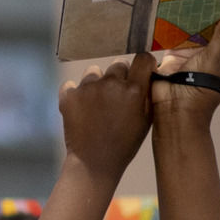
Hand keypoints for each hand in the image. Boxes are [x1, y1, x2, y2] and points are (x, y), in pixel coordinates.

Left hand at [59, 54, 154, 180]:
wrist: (94, 161)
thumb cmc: (125, 143)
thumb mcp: (146, 119)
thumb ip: (148, 93)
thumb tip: (150, 73)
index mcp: (134, 89)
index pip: (142, 58)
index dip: (143, 64)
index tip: (141, 71)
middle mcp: (110, 83)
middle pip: (118, 65)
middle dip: (120, 76)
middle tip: (118, 95)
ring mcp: (87, 87)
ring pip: (95, 72)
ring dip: (98, 83)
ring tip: (98, 103)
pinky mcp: (68, 94)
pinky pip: (73, 84)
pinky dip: (77, 93)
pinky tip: (82, 107)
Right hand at [153, 6, 219, 121]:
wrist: (172, 104)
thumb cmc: (201, 88)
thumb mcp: (216, 57)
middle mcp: (215, 52)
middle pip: (218, 27)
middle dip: (216, 11)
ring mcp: (195, 51)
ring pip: (198, 28)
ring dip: (197, 15)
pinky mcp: (176, 51)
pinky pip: (178, 32)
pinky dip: (178, 21)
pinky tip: (178, 4)